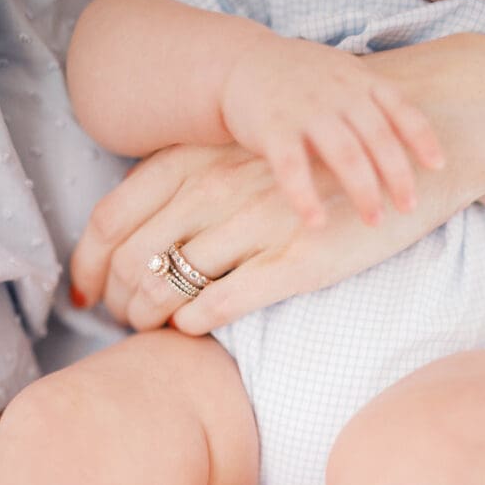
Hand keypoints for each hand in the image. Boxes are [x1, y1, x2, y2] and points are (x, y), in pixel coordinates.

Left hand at [71, 137, 475, 335]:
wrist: (397, 155)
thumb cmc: (313, 167)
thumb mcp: (244, 162)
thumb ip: (195, 188)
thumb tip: (149, 236)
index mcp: (200, 161)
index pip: (114, 215)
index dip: (90, 261)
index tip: (87, 292)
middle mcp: (219, 189)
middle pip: (135, 254)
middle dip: (117, 296)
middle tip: (121, 320)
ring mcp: (258, 224)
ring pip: (174, 279)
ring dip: (150, 314)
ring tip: (150, 329)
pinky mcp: (297, 261)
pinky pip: (226, 300)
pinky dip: (197, 320)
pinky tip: (191, 329)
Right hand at [221, 34, 443, 225]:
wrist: (240, 63)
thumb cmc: (300, 79)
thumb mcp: (342, 75)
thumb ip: (372, 101)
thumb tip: (412, 141)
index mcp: (359, 82)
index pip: (400, 109)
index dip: (421, 138)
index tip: (438, 167)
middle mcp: (338, 94)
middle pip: (377, 138)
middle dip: (397, 175)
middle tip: (408, 208)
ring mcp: (306, 111)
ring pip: (344, 154)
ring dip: (363, 190)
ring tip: (374, 220)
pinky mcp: (273, 130)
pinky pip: (292, 169)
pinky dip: (306, 197)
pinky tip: (316, 223)